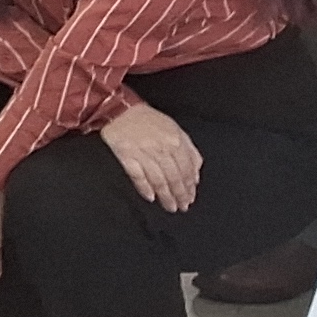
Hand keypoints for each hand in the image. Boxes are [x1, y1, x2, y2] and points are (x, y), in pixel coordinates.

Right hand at [96, 99, 202, 214]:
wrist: (120, 109)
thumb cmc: (149, 120)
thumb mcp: (176, 129)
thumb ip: (190, 151)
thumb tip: (196, 174)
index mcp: (175, 142)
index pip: (186, 170)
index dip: (189, 187)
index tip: (190, 198)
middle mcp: (161, 149)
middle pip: (174, 177)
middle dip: (179, 195)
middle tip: (182, 207)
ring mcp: (143, 153)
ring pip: (158, 179)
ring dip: (165, 196)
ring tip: (170, 207)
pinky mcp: (126, 155)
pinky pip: (137, 175)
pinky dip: (144, 187)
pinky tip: (150, 197)